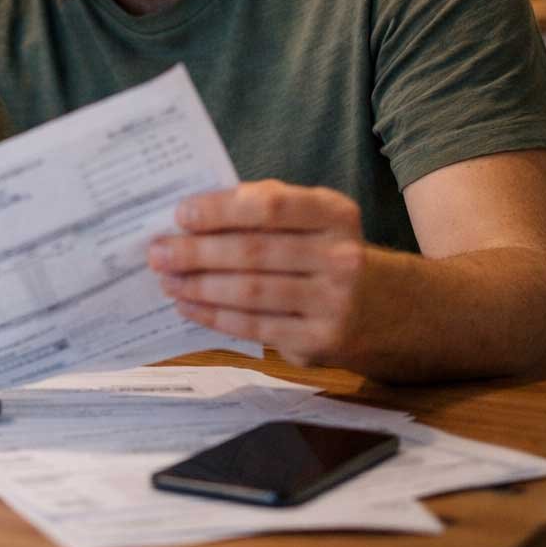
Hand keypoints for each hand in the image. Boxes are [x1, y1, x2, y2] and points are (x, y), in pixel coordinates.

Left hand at [147, 180, 369, 366]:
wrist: (387, 308)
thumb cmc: (326, 251)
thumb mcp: (313, 218)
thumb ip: (265, 206)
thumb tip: (194, 215)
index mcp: (334, 214)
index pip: (270, 206)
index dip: (221, 210)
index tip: (181, 214)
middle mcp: (341, 256)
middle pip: (253, 253)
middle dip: (196, 253)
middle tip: (158, 252)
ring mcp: (334, 302)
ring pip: (250, 293)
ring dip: (199, 287)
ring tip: (167, 280)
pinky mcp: (320, 340)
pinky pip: (255, 327)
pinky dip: (215, 316)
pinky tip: (189, 306)